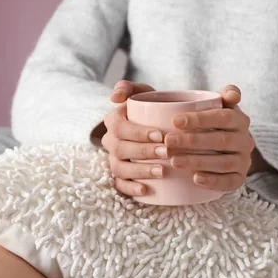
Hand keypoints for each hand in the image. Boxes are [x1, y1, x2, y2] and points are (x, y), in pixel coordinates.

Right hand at [101, 80, 165, 196]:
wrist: (158, 125)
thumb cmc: (152, 108)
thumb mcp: (144, 93)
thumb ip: (131, 87)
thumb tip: (114, 97)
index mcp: (113, 121)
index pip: (120, 127)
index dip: (138, 133)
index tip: (160, 135)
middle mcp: (110, 141)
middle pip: (120, 149)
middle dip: (143, 152)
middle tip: (166, 152)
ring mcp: (114, 159)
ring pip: (119, 168)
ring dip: (139, 171)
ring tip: (161, 171)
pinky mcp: (120, 175)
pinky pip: (120, 185)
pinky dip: (131, 189)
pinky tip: (146, 190)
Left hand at [166, 85, 255, 191]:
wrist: (225, 150)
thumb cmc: (214, 124)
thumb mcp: (219, 106)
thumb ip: (226, 95)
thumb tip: (234, 95)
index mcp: (240, 120)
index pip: (223, 117)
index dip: (200, 119)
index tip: (174, 121)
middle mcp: (246, 141)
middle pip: (221, 141)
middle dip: (192, 141)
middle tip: (168, 141)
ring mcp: (244, 161)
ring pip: (223, 163)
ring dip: (198, 161)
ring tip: (174, 160)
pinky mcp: (240, 179)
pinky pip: (229, 182)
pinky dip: (212, 181)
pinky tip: (195, 179)